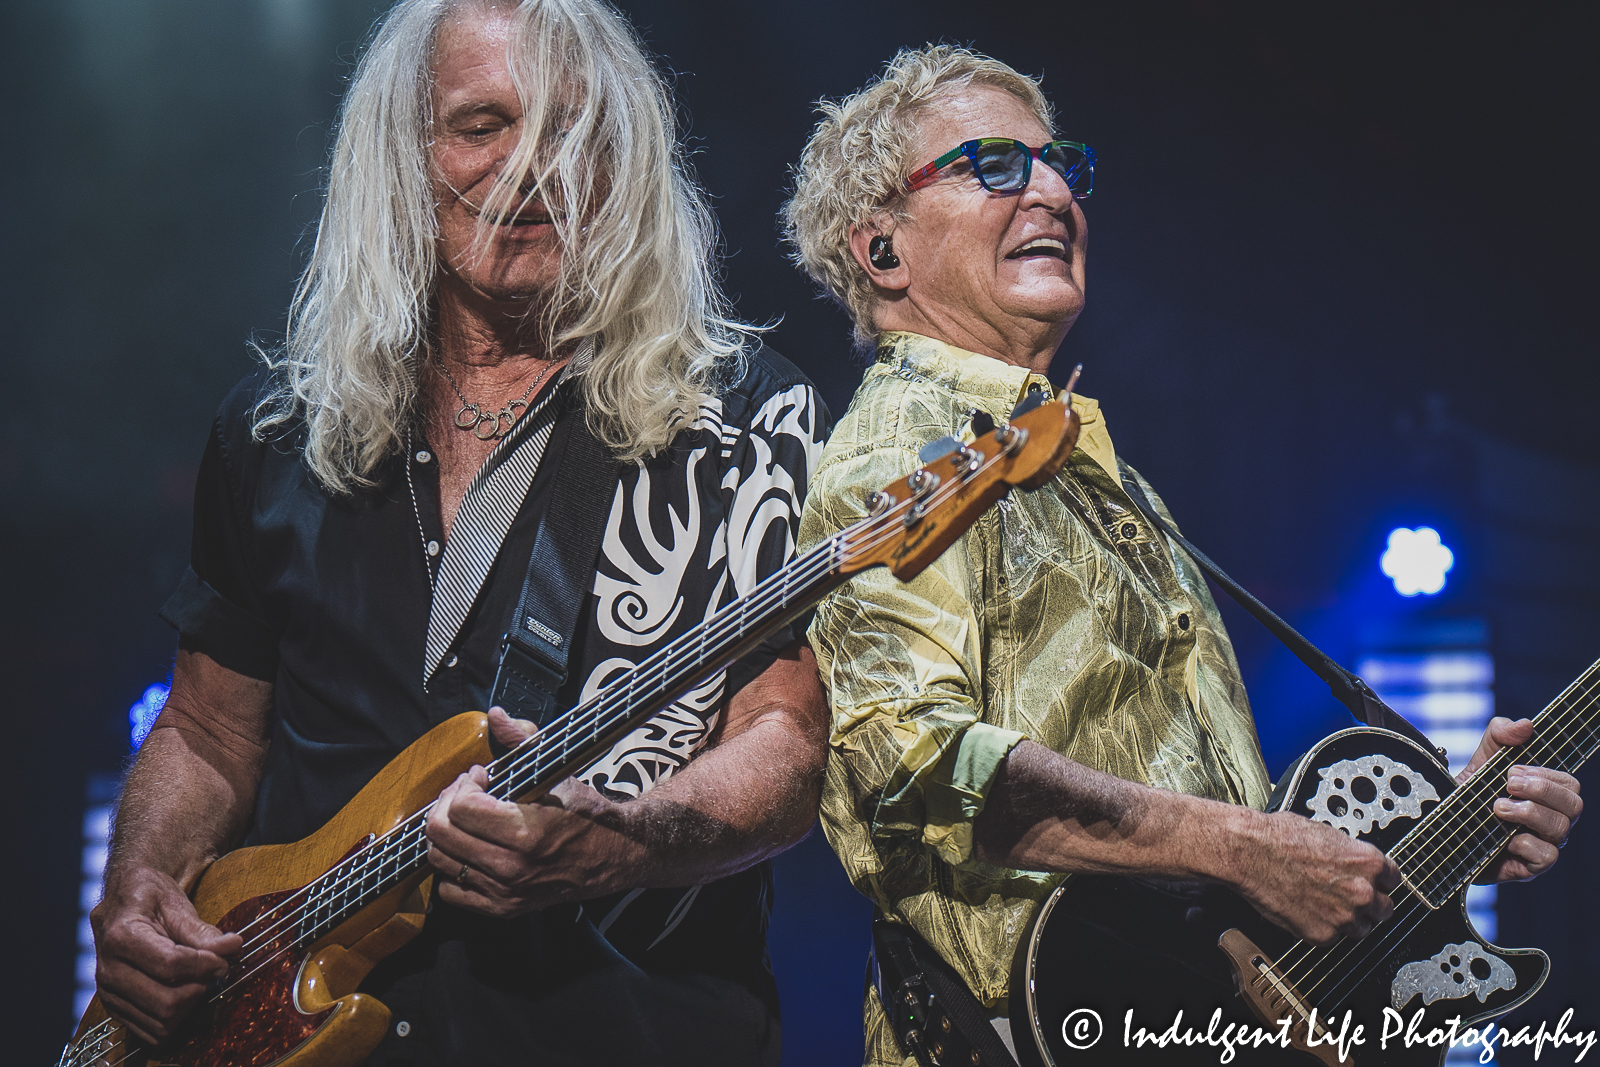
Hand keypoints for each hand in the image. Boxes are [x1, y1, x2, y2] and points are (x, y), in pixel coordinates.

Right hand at [90, 866, 241, 1044]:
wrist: (121, 904)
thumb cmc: (148, 898)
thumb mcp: (175, 903)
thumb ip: (201, 930)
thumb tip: (231, 947)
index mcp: (121, 936)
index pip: (171, 964)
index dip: (206, 965)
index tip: (224, 958)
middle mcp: (109, 969)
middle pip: (166, 1000)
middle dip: (200, 988)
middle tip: (215, 970)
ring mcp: (108, 993)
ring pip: (160, 1021)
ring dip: (190, 1006)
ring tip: (199, 981)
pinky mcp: (114, 1008)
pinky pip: (151, 1032)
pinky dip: (176, 1019)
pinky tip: (185, 994)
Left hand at [425, 707, 630, 916]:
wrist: (614, 855)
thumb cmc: (586, 812)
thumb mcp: (559, 769)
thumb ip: (523, 740)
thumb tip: (495, 715)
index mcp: (525, 832)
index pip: (461, 808)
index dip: (465, 783)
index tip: (482, 775)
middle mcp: (510, 867)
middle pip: (441, 833)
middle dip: (448, 803)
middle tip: (468, 791)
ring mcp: (504, 891)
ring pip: (440, 860)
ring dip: (446, 831)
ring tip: (467, 816)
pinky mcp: (502, 907)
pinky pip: (451, 890)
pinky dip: (452, 867)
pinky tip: (469, 847)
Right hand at [1231, 810, 1400, 943]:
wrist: (1250, 853)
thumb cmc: (1278, 837)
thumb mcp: (1326, 835)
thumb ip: (1348, 855)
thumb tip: (1350, 864)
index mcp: (1368, 862)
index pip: (1394, 880)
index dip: (1379, 881)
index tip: (1372, 883)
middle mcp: (1362, 892)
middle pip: (1384, 909)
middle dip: (1369, 905)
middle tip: (1349, 897)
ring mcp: (1344, 916)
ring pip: (1361, 928)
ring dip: (1348, 920)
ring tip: (1325, 906)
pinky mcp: (1322, 935)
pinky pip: (1333, 938)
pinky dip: (1322, 928)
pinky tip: (1307, 911)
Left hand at [1461, 716, 1581, 881]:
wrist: (1442, 827)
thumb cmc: (1471, 793)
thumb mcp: (1482, 759)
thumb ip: (1500, 735)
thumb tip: (1526, 725)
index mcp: (1547, 795)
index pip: (1570, 783)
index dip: (1546, 775)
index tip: (1513, 770)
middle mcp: (1551, 819)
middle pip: (1575, 805)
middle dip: (1542, 791)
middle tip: (1507, 784)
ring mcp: (1543, 844)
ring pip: (1562, 829)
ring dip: (1529, 813)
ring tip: (1498, 807)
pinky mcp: (1529, 867)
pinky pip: (1547, 856)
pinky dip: (1527, 844)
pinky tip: (1506, 838)